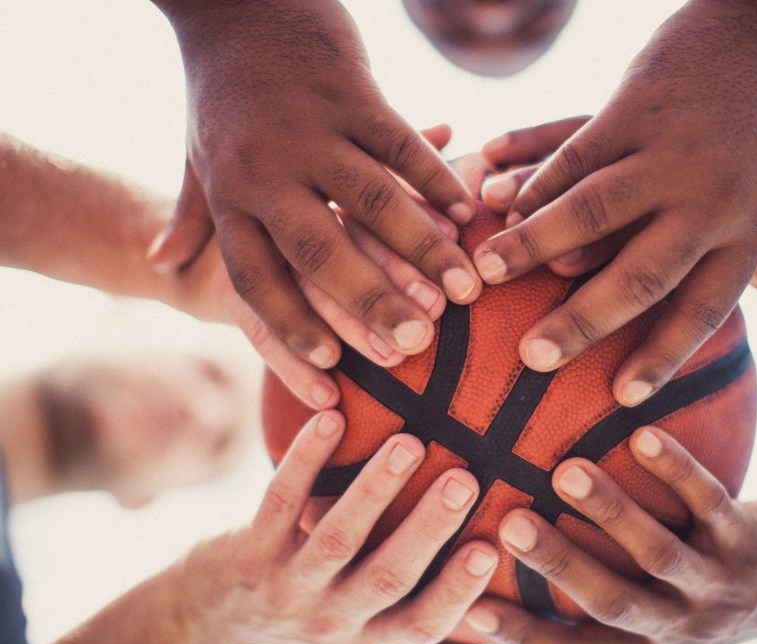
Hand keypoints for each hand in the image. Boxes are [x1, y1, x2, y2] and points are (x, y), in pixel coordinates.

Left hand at [149, 0, 480, 370]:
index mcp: (231, 195)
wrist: (240, 4)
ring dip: (423, 248)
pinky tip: (469, 213)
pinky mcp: (353, 92)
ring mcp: (313, 128)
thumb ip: (190, 217)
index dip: (291, 322)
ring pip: (372, 199)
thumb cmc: (223, 93)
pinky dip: (438, 178)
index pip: (257, 275)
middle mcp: (268, 168)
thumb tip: (157, 268)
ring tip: (465, 290)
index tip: (332, 364)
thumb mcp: (196, 158)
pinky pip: (402, 144)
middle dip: (371, 302)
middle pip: (318, 250)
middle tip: (416, 346)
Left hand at [177, 411, 497, 643]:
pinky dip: (305, 460)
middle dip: (428, 528)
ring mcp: (288, 586)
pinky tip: (331, 420)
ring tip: (408, 443)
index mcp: (370, 637)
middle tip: (464, 478)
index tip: (491, 547)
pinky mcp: (250, 550)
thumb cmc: (312, 617)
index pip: (423, 622)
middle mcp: (332, 619)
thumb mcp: (367, 643)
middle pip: (387, 577)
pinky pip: (280, 502)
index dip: (458, 591)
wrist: (212, 616)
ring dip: (374, 490)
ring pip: (337, 538)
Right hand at [462, 427, 756, 643]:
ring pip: (659, 554)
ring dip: (612, 514)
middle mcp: (679, 626)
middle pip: (611, 604)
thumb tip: (520, 609)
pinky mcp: (750, 542)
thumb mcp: (662, 624)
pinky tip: (642, 435)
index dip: (521, 635)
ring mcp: (716, 585)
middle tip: (509, 524)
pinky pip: (710, 504)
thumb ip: (601, 609)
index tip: (464, 607)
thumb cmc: (711, 596)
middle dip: (559, 566)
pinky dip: (677, 472)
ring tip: (567, 471)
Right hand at [476, 0, 756, 405]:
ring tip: (483, 274)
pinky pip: (571, 150)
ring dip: (534, 244)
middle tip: (532, 358)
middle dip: (582, 320)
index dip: (663, 355)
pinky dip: (530, 176)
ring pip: (591, 208)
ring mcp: (664, 149)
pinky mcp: (631, 106)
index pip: (702, 308)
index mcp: (748, 229)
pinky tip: (492, 200)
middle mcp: (704, 198)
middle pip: (639, 273)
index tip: (622, 399)